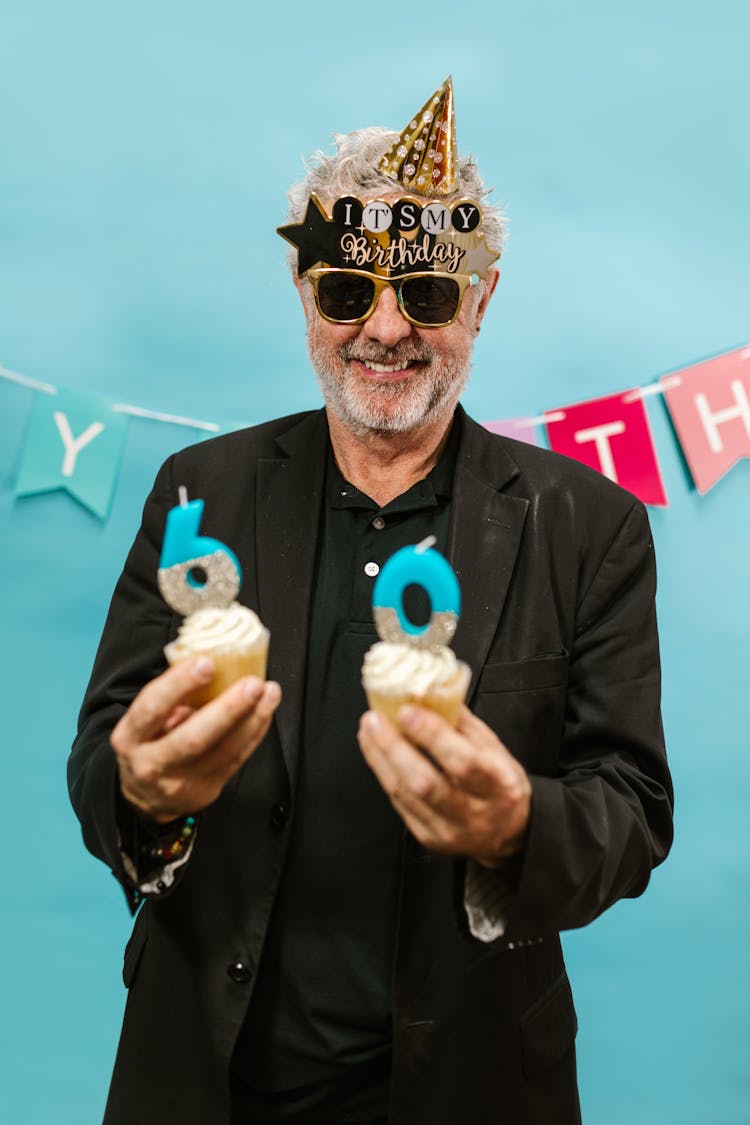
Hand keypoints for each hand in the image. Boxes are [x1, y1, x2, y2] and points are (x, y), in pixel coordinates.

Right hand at [111, 657, 280, 822]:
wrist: (144, 797)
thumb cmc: (148, 744)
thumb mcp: (145, 720)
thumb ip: (171, 697)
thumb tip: (211, 662)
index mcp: (131, 736)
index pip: (152, 707)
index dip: (179, 683)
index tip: (207, 663)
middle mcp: (151, 763)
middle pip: (193, 738)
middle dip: (228, 709)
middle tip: (252, 684)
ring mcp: (179, 783)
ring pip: (223, 751)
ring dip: (252, 719)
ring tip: (269, 693)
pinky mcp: (205, 791)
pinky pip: (236, 759)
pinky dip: (254, 732)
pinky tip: (264, 712)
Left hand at [357, 705, 530, 866]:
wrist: (508, 832)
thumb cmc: (499, 784)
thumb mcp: (495, 750)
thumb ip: (463, 723)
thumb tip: (430, 693)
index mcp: (498, 784)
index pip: (462, 761)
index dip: (432, 735)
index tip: (407, 711)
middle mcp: (474, 812)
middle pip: (426, 782)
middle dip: (393, 747)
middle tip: (374, 720)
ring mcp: (449, 829)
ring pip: (405, 794)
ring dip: (380, 758)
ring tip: (368, 731)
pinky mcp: (428, 838)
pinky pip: (399, 803)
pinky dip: (383, 773)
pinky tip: (376, 752)